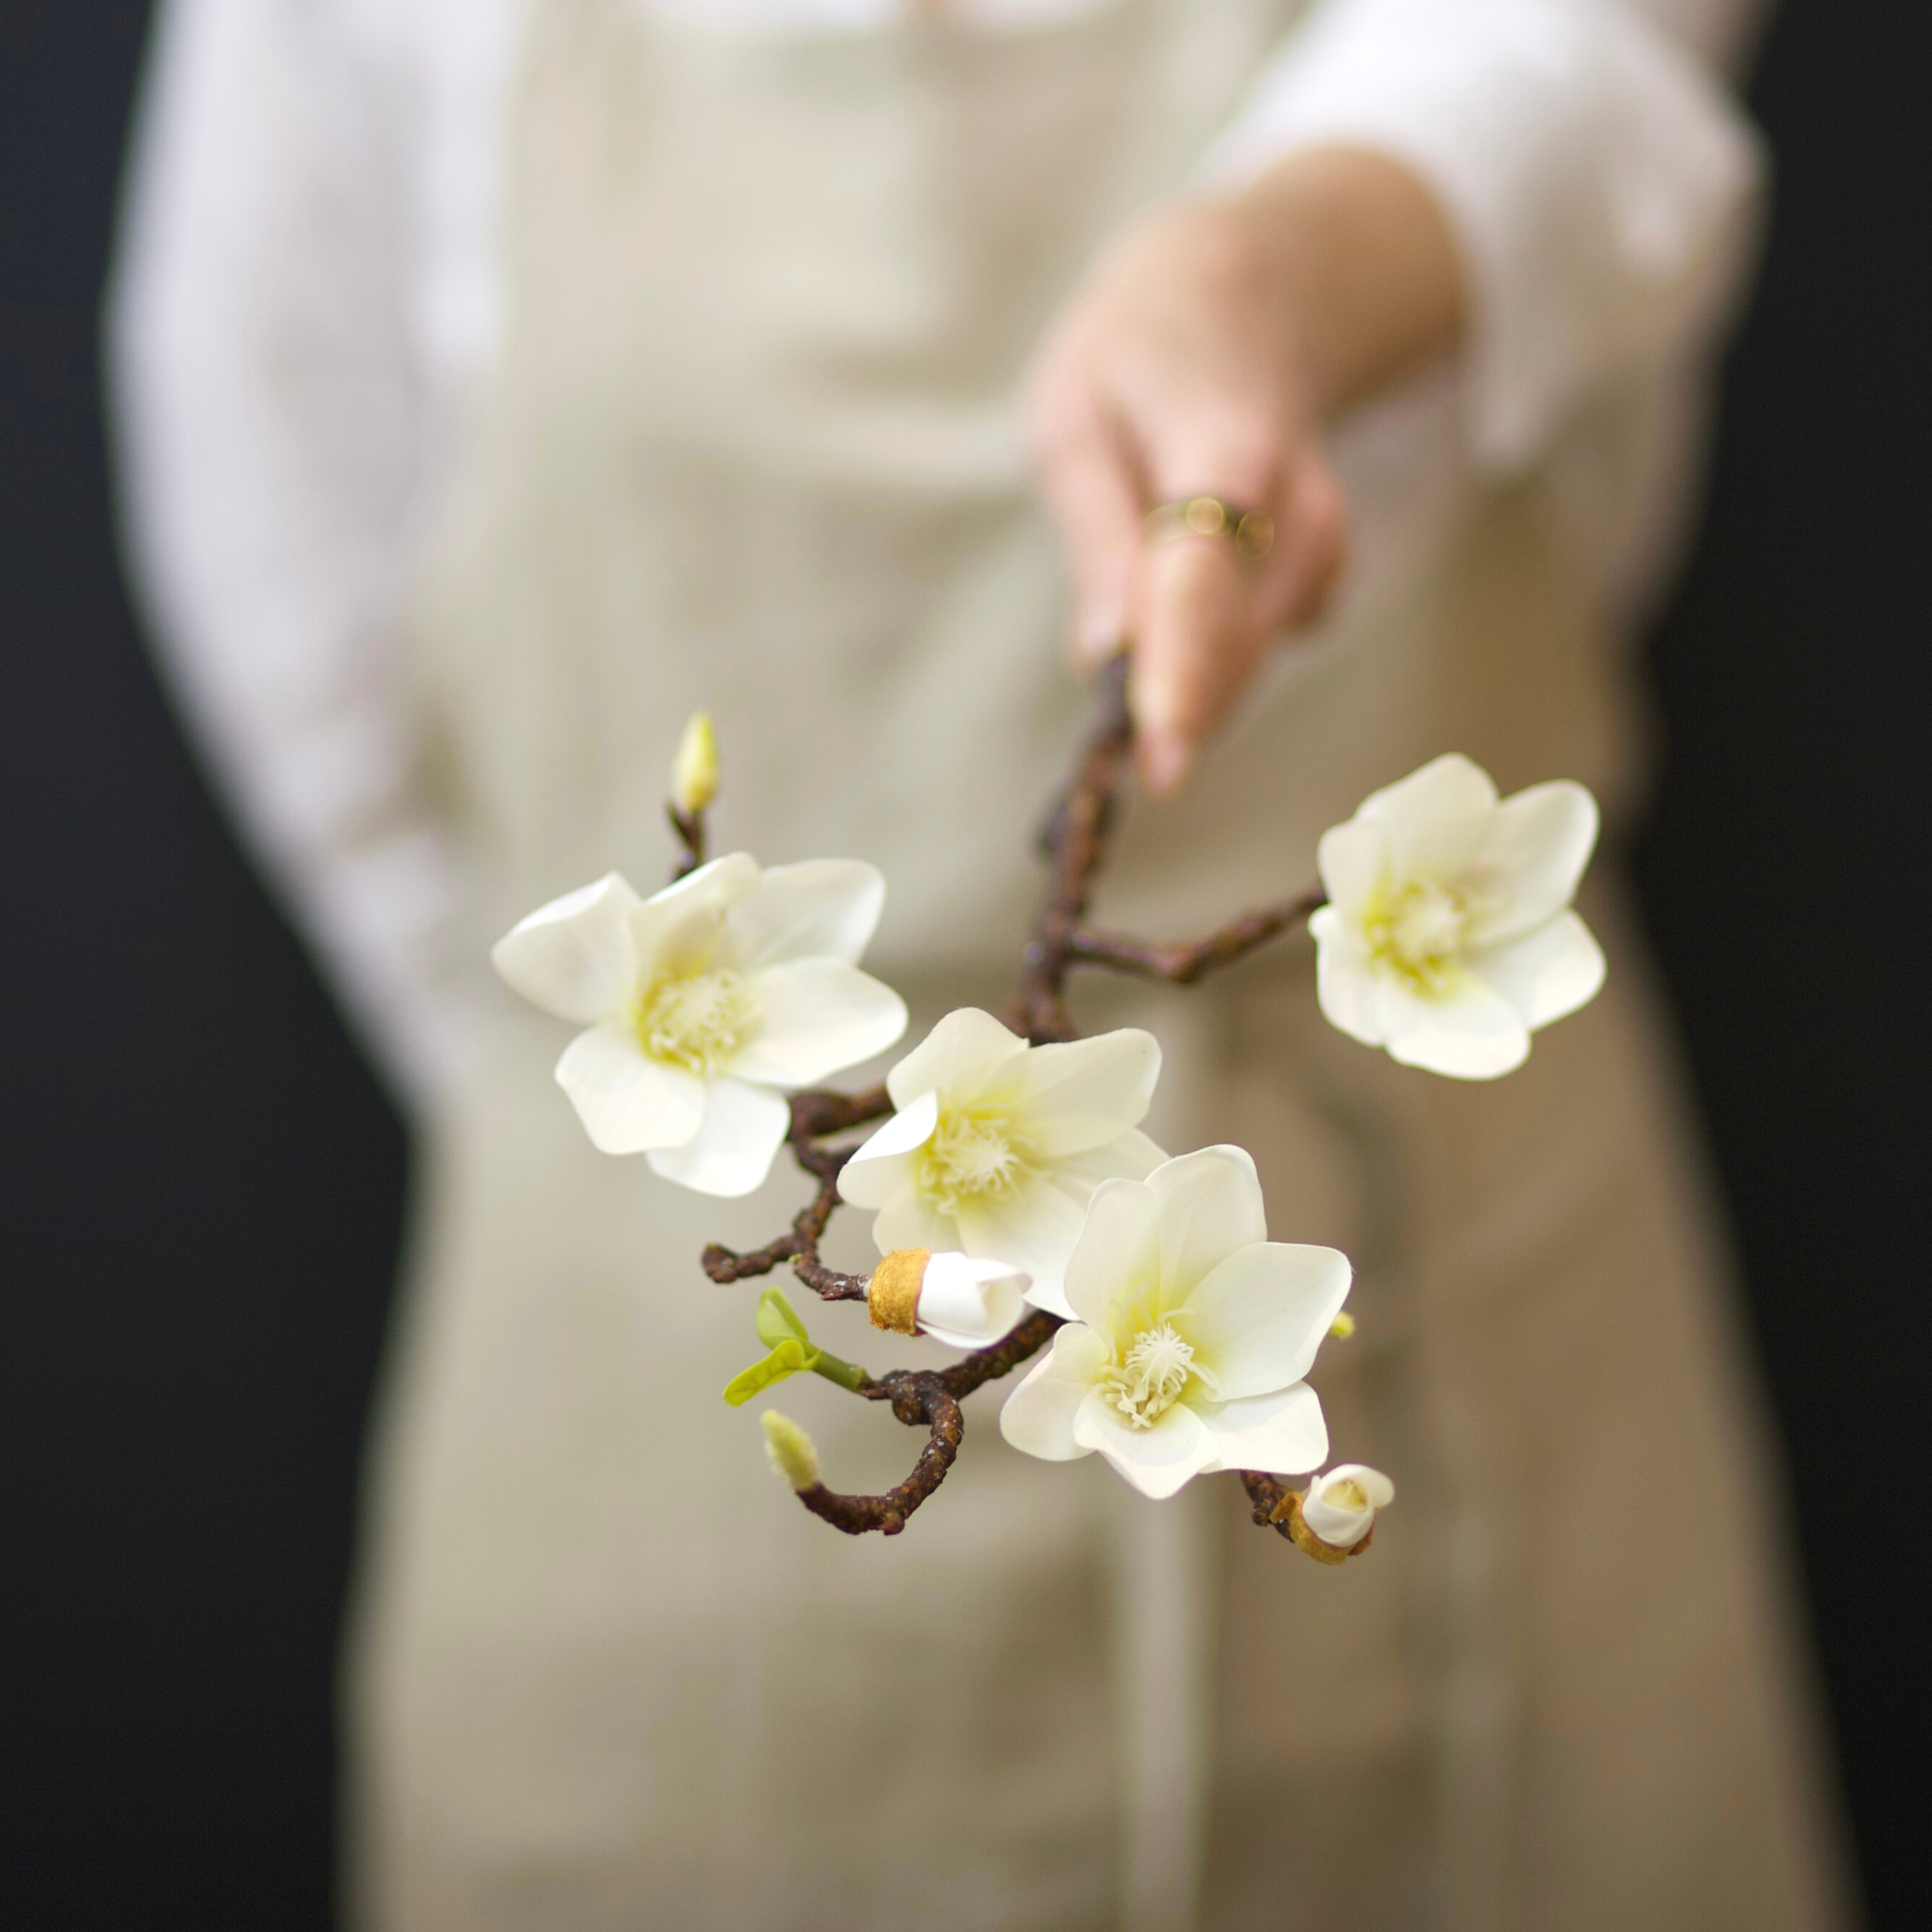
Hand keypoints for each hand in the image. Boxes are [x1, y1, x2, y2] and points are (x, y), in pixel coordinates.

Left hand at [1025, 147, 1462, 795]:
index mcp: (1224, 448)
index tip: (1162, 751)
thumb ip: (1095, 535)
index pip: (1205, 574)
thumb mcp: (1074, 416)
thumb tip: (1105, 660)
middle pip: (1234, 642)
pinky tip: (1174, 598)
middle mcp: (1295, 507)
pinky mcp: (1322, 581)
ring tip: (1132, 612)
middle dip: (1174, 707)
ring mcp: (1322, 549)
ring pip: (1244, 660)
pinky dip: (1204, 656)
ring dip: (1183, 678)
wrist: (1248, 301)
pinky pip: (1252, 653)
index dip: (1184, 667)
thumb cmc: (1136, 361)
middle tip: (1120, 757)